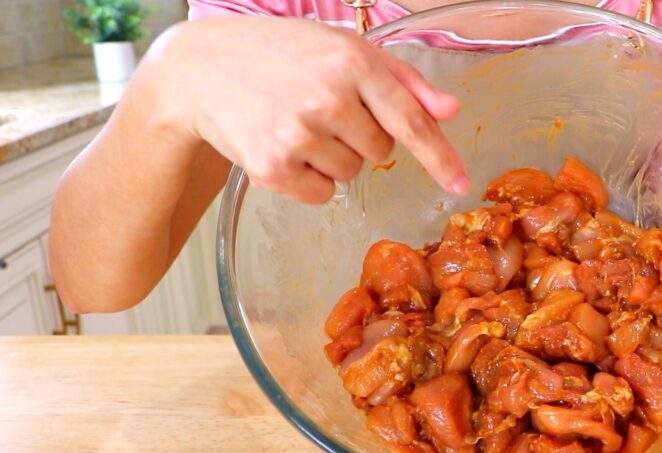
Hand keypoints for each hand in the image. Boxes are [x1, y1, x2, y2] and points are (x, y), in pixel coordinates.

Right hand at [149, 16, 468, 202]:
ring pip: (351, 173)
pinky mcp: (272, 168)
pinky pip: (322, 194)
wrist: (200, 69)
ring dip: (332, 156)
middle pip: (380, 149)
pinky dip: (309, 179)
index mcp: (353, 62)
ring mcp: (298, 134)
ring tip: (296, 122)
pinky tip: (283, 146)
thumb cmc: (282, 54)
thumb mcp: (343, 49)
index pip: (412, 120)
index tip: (461, 183)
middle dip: (360, 134)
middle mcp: (328, 97)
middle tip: (320, 107)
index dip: (440, 157)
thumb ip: (403, 80)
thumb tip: (450, 110)